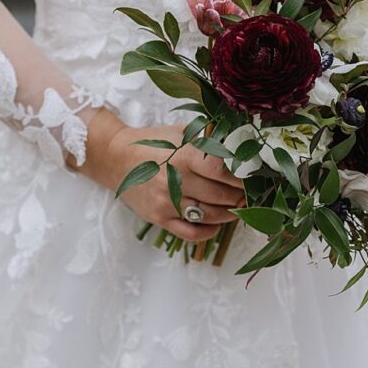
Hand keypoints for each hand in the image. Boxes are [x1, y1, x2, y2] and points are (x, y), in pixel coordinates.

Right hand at [84, 110, 245, 244]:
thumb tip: (238, 148)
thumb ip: (206, 141)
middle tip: (250, 195)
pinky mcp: (160, 218)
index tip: (251, 177)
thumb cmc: (153, 144)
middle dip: (240, 197)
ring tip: (237, 208)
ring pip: (209, 216)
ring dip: (229, 214)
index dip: (240, 176)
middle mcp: (176, 180)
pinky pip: (191, 233)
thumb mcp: (180, 133)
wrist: (117, 159)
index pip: (221, 169)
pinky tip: (217, 224)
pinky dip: (209, 232)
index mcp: (183, 155)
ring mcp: (167, 202)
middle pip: (219, 195)